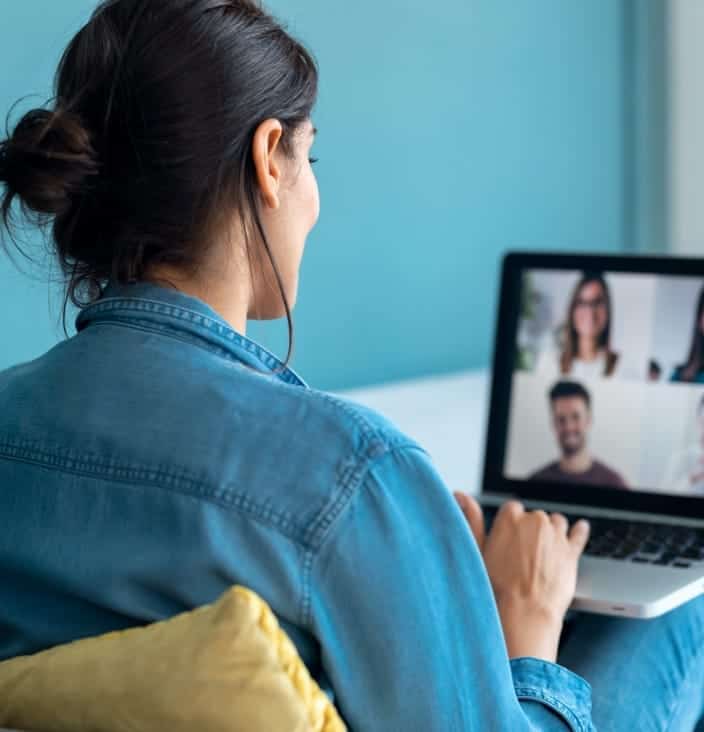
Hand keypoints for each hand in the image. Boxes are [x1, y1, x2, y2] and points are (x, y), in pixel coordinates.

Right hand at [454, 493, 589, 662]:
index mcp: (511, 517)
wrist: (524, 613)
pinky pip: (579, 533)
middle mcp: (535, 521)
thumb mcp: (476, 548)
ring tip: (544, 550)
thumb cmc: (496, 585)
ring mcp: (556, 535)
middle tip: (523, 553)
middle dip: (531, 530)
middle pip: (535, 517)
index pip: (513, 509)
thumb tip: (460, 495)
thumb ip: (471, 518)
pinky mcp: (571, 551)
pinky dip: (579, 530)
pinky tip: (580, 527)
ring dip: (551, 531)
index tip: (509, 539)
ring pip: (556, 522)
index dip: (510, 525)